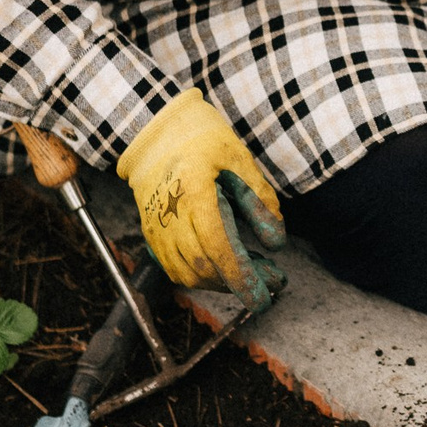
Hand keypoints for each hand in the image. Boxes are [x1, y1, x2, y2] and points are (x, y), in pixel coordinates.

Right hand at [115, 90, 287, 309]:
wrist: (153, 130)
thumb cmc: (199, 138)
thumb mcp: (238, 158)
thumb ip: (259, 199)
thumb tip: (277, 242)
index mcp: (193, 194)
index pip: (217, 247)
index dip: (242, 277)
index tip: (265, 296)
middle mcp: (169, 216)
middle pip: (204, 267)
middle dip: (241, 283)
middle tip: (274, 280)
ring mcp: (155, 226)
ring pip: (186, 274)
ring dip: (221, 282)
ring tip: (252, 272)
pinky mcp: (150, 232)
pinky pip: (172, 267)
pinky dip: (199, 277)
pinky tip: (222, 267)